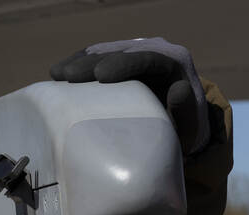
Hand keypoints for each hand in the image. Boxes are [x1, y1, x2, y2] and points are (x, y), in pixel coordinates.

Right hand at [50, 37, 209, 156]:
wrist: (186, 123)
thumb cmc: (188, 130)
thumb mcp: (192, 128)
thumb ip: (186, 112)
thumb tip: (179, 90)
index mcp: (176, 61)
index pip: (147, 57)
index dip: (123, 63)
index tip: (101, 75)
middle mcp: (157, 50)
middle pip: (121, 51)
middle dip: (93, 62)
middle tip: (68, 75)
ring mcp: (138, 51)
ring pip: (106, 51)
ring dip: (80, 61)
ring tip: (57, 74)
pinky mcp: (123, 58)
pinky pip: (99, 56)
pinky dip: (80, 63)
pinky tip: (59, 72)